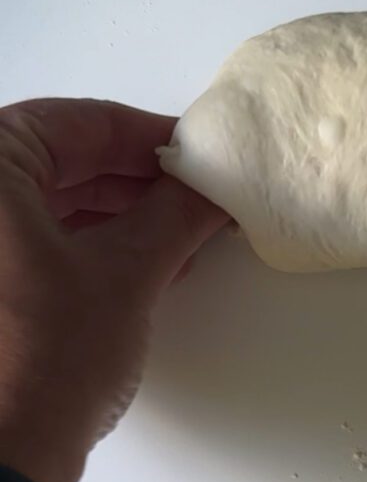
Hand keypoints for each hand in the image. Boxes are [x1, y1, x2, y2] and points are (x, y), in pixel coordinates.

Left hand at [0, 100, 226, 481]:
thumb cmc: (44, 359)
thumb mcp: (127, 274)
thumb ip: (177, 214)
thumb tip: (216, 185)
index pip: (76, 122)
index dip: (149, 138)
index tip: (203, 157)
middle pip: (60, 161)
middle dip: (138, 183)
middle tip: (200, 200)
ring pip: (49, 204)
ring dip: (120, 217)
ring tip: (184, 238)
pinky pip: (36, 244)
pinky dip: (91, 248)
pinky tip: (146, 267)